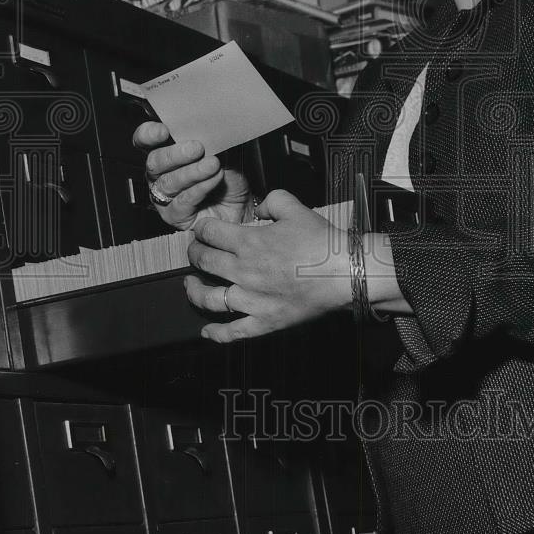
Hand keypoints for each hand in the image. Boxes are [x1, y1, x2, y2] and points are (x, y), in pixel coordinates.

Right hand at [133, 121, 250, 231]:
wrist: (243, 205)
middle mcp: (160, 174)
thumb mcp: (226, 151)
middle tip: (197, 148)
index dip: (149, 134)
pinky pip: (183, 201)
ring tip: (213, 165)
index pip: (146, 140)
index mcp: (166, 152)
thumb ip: (213, 139)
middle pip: (154, 161)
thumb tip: (211, 125)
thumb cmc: (230, 176)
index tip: (163, 130)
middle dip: (175, 154)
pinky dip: (200, 188)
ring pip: (168, 182)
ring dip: (192, 172)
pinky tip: (214, 179)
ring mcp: (165, 196)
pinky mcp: (175, 215)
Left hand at [185, 189, 350, 341]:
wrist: (343, 273)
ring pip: (208, 298)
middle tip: (194, 250)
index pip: (210, 232)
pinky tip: (207, 331)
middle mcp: (243, 271)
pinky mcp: (264, 321)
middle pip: (203, 261)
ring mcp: (251, 300)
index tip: (203, 229)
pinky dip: (215, 333)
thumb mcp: (296, 208)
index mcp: (249, 242)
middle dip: (194, 253)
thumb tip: (260, 206)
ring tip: (190, 285)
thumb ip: (273, 200)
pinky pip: (232, 332)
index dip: (202, 228)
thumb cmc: (322, 243)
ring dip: (193, 290)